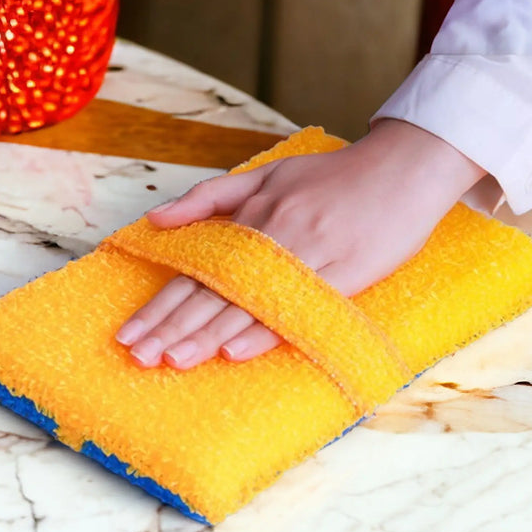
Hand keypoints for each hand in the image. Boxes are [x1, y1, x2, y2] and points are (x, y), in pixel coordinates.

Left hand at [115, 119, 485, 368]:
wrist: (401, 170)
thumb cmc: (333, 175)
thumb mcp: (268, 173)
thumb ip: (212, 196)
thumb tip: (158, 220)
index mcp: (251, 219)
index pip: (195, 272)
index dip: (161, 306)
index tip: (130, 334)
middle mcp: (271, 240)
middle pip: (212, 293)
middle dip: (172, 328)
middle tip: (138, 356)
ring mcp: (306, 258)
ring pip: (246, 304)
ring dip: (206, 335)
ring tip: (172, 361)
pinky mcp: (341, 275)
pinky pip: (294, 307)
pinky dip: (264, 330)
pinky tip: (234, 350)